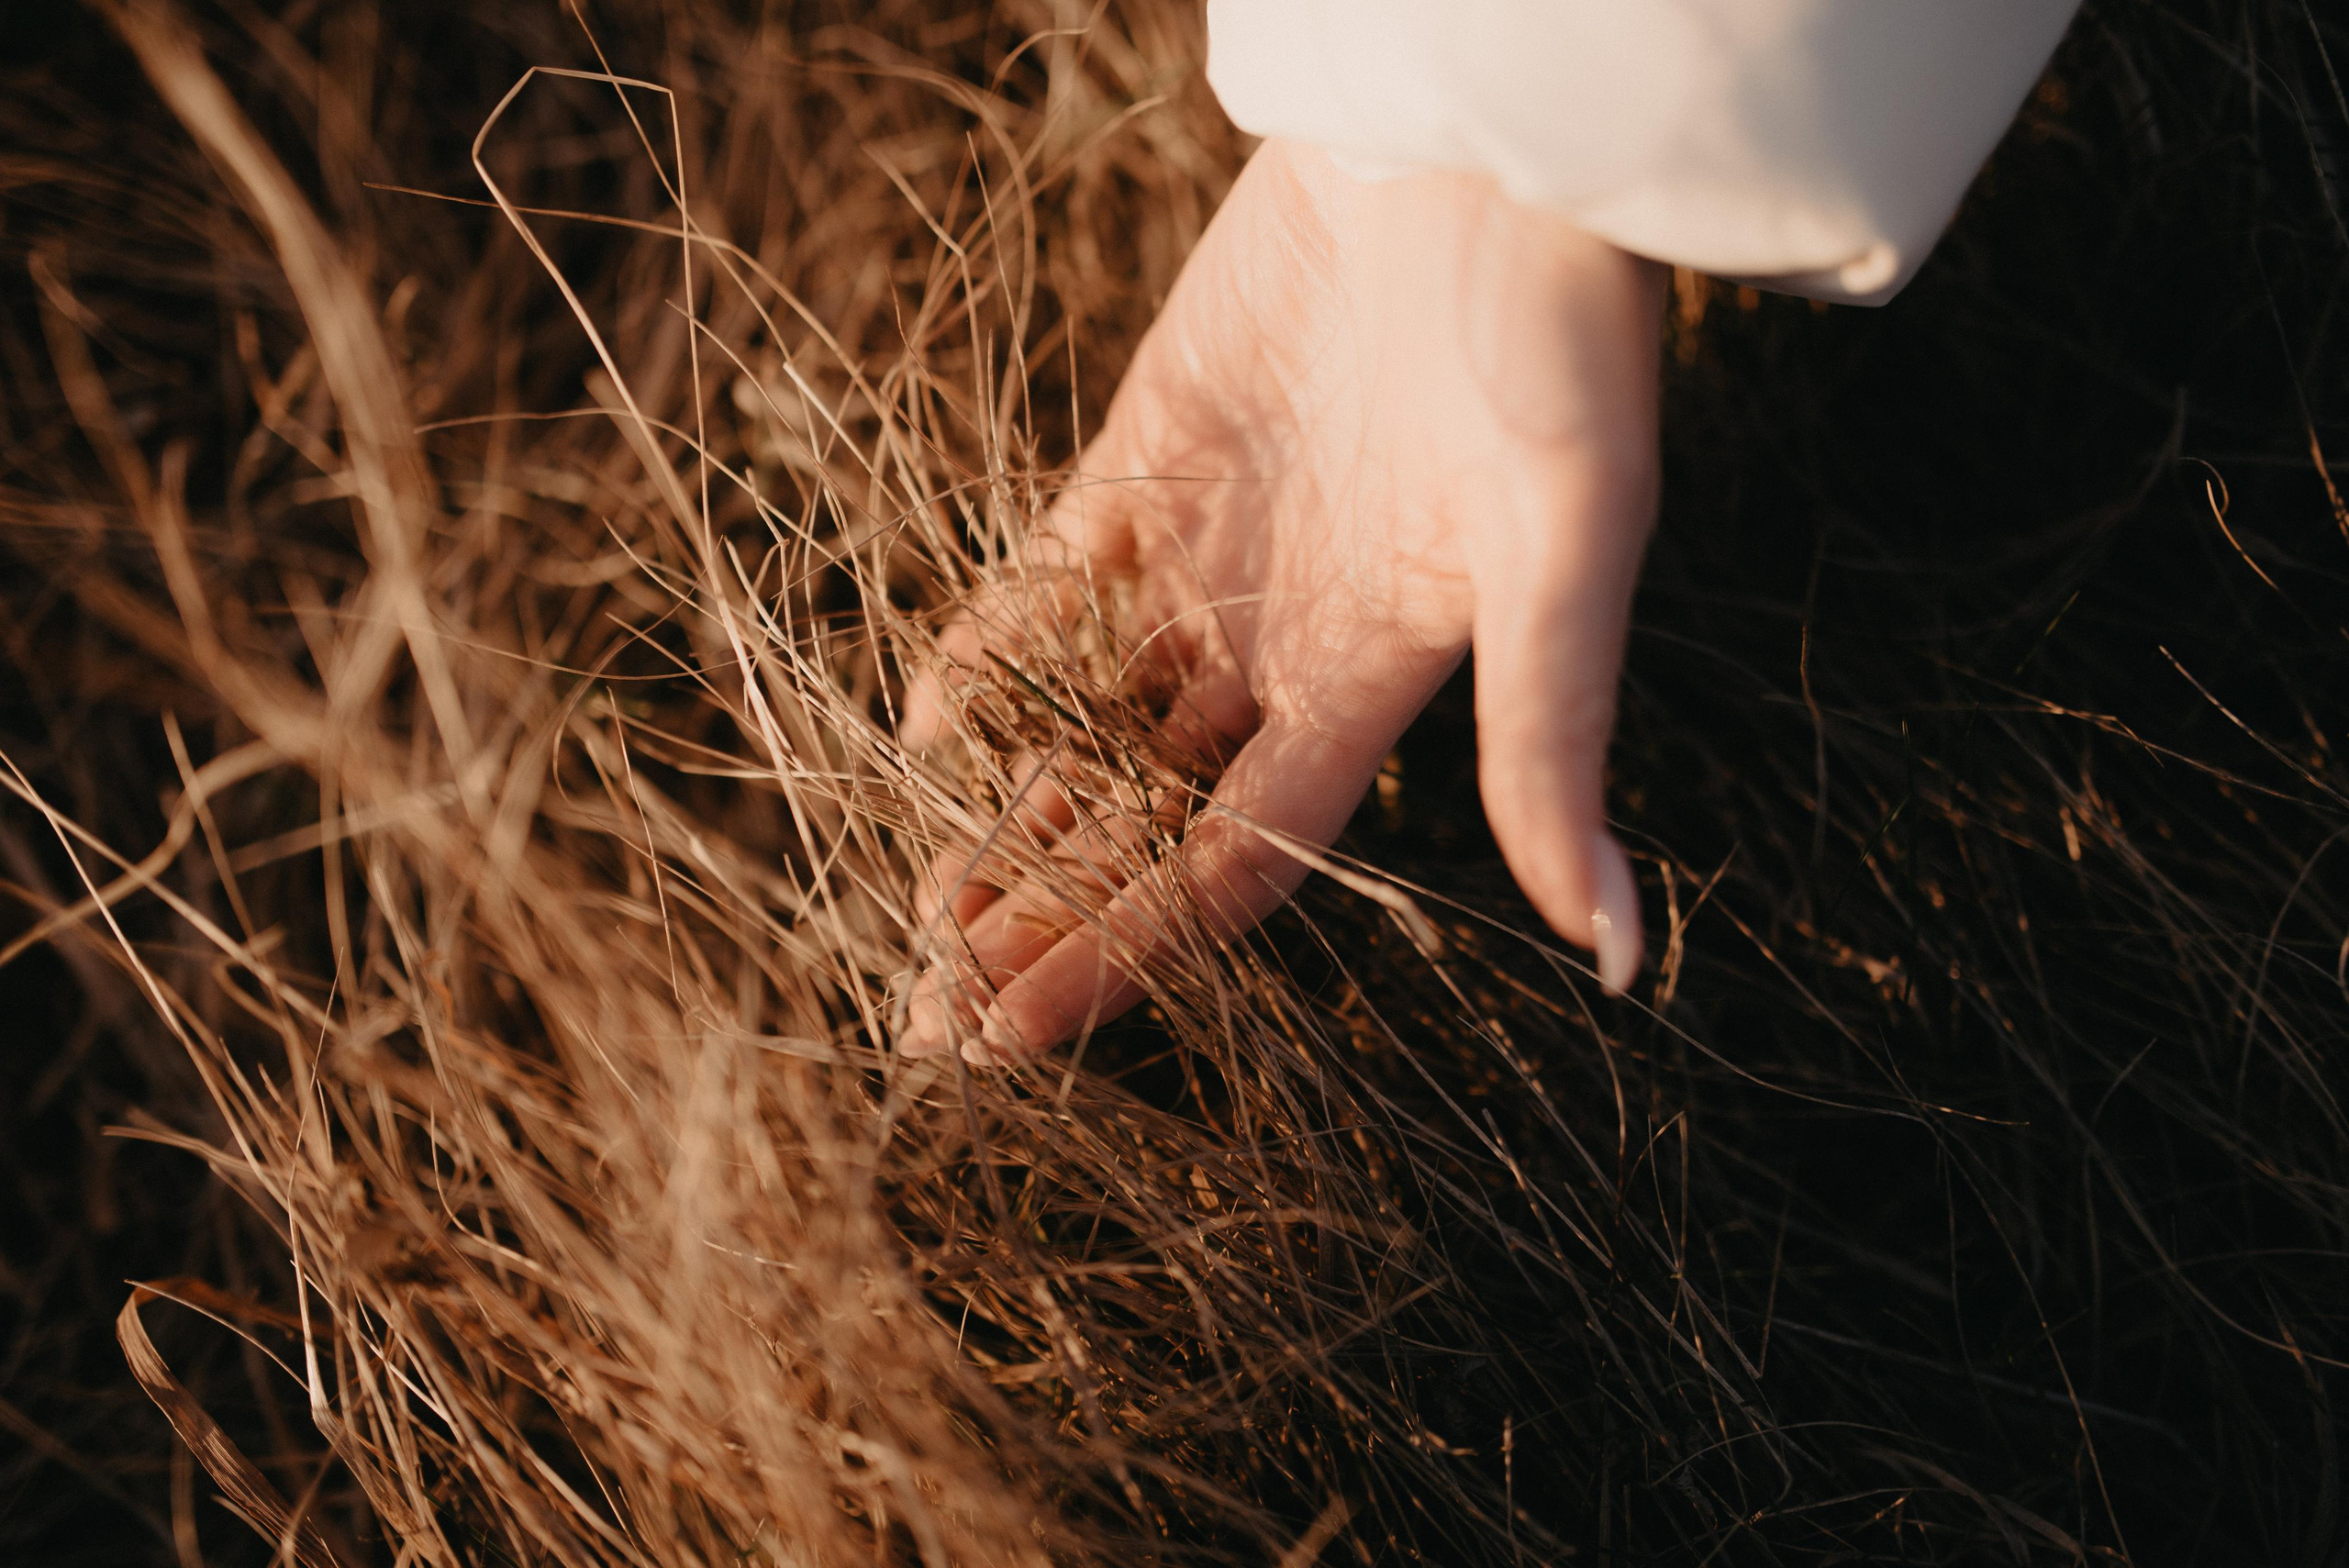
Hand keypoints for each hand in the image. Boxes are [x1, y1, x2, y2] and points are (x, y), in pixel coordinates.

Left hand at [899, 137, 1665, 1063]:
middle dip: (1041, 918)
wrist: (1487, 141)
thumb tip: (1623, 954)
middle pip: (1139, 817)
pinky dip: (989, 657)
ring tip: (920, 914)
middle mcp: (1281, 644)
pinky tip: (925, 733)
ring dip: (1004, 816)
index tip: (1013, 1042)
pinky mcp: (1145, 457)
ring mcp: (1205, 554)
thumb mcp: (1566, 548)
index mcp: (1375, 688)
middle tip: (930, 1019)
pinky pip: (1047, 584)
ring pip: (1081, 721)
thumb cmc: (1557, 340)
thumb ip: (1556, 743)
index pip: (1229, 865)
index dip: (1123, 954)